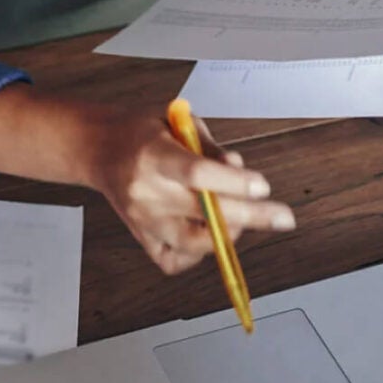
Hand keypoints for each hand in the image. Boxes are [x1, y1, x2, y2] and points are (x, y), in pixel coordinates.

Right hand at [88, 108, 295, 274]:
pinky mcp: (140, 238)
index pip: (196, 174)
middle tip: (284, 217)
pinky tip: (208, 232)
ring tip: (244, 218)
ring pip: (192, 244)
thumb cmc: (143, 130)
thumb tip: (240, 171)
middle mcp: (146, 192)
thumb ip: (210, 146)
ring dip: (227, 234)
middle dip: (250, 215)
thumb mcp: (177, 121)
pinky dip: (199, 254)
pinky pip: (175, 261)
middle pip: (202, 212)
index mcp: (154, 155)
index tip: (262, 186)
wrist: (98, 149)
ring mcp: (142, 220)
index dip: (232, 183)